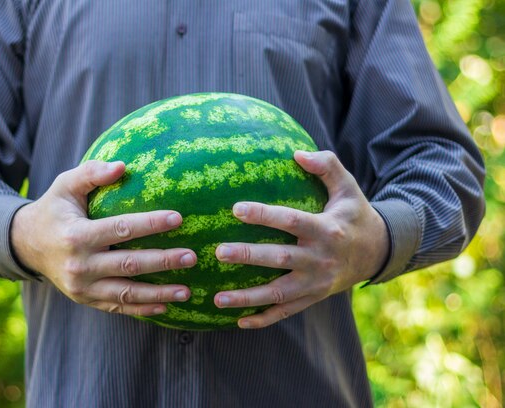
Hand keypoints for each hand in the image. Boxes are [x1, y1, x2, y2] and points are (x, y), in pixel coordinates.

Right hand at [11, 160, 195, 315]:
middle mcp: (79, 265)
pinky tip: (165, 306)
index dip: (150, 224)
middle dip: (163, 261)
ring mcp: (82, 287)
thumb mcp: (65, 185)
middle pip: (129, 264)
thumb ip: (91, 173)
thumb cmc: (54, 209)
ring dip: (159, 293)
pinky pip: (117, 306)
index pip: (120, 229)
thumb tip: (122, 166)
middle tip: (191, 256)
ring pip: (126, 292)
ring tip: (187, 291)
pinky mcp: (85, 299)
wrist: (27, 244)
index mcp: (76, 235)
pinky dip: (142, 309)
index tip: (177, 218)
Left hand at [213, 150, 388, 328]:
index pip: (291, 221)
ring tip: (217, 298)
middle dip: (248, 256)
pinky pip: (287, 311)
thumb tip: (297, 153)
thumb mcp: (348, 187)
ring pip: (279, 293)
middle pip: (280, 259)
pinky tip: (239, 321)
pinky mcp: (314, 297)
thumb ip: (326, 166)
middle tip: (218, 252)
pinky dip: (264, 319)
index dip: (264, 215)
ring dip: (248, 297)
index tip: (235, 209)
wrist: (378, 252)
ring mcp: (317, 283)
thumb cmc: (354, 214)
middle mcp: (321, 258)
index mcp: (326, 229)